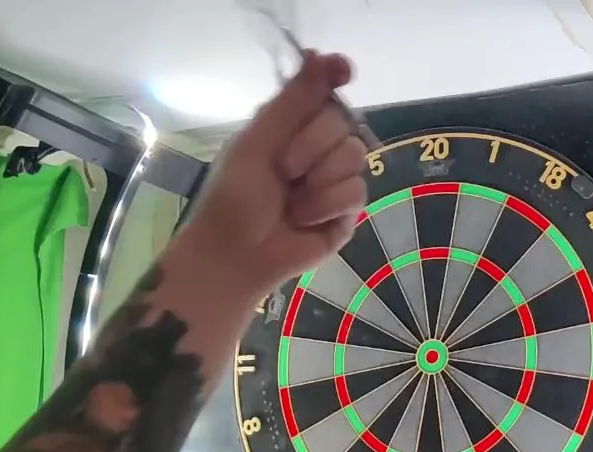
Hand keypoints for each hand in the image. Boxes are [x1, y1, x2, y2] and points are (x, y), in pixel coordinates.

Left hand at [175, 51, 367, 293]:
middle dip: (312, 147)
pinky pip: (356, 192)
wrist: (237, 255)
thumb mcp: (258, 141)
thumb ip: (293, 101)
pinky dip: (327, 205)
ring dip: (318, 182)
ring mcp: (335, 180)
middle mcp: (317, 148)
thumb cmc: (235, 197)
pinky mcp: (347, 212)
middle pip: (344, 123)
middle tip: (284, 170)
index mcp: (291, 126)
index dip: (336, 77)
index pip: (325, 90)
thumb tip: (324, 55)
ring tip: (292, 202)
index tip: (344, 71)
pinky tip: (305, 220)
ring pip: (355, 157)